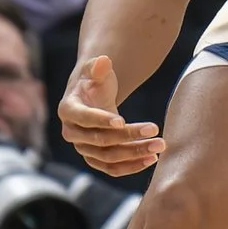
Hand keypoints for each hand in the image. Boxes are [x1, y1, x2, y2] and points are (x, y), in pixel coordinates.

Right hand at [59, 55, 164, 175]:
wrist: (93, 97)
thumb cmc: (95, 80)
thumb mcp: (96, 70)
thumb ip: (98, 66)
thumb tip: (103, 60)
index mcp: (68, 110)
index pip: (84, 118)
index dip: (102, 120)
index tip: (123, 121)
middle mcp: (71, 133)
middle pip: (100, 140)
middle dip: (128, 136)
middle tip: (154, 129)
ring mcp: (83, 148)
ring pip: (109, 157)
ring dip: (135, 154)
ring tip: (159, 146)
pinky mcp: (95, 159)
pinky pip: (112, 169)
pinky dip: (132, 166)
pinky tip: (152, 159)